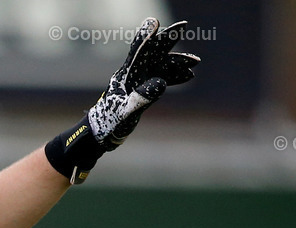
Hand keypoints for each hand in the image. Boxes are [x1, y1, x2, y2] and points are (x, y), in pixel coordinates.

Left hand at [45, 18, 199, 183]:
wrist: (101, 135)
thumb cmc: (108, 124)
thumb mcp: (125, 113)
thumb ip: (142, 97)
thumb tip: (161, 82)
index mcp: (126, 75)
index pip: (138, 51)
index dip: (147, 36)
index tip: (155, 23)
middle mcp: (132, 74)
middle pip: (152, 52)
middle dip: (168, 40)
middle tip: (183, 26)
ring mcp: (138, 82)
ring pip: (160, 65)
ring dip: (176, 62)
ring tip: (195, 62)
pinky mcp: (141, 91)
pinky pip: (161, 79)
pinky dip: (173, 77)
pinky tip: (188, 76)